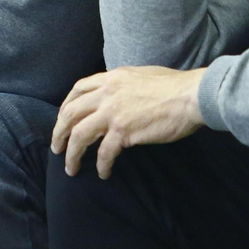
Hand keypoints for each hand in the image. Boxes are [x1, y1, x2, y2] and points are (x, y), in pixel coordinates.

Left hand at [50, 67, 205, 178]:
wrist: (191, 95)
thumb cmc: (174, 86)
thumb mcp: (141, 76)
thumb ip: (124, 85)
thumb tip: (119, 95)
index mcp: (111, 78)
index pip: (78, 89)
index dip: (66, 105)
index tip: (63, 120)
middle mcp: (107, 93)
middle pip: (70, 113)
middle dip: (59, 132)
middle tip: (57, 147)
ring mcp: (113, 112)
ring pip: (80, 135)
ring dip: (72, 154)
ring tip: (71, 168)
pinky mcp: (123, 131)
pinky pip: (104, 152)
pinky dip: (101, 165)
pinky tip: (103, 173)